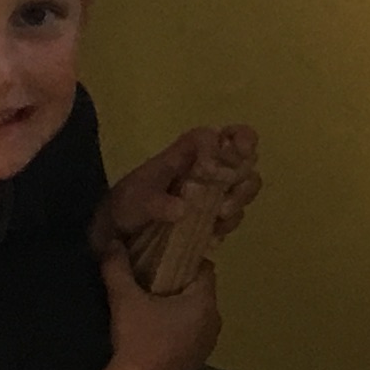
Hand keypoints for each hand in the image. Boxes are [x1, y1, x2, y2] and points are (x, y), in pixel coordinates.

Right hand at [98, 239, 219, 369]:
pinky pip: (194, 333)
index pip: (206, 269)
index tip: (164, 257)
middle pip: (202, 292)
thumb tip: (112, 242)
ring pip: (198, 314)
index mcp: (205, 304)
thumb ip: (118, 266)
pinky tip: (156, 329)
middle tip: (153, 278)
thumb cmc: (135, 339)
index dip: (186, 259)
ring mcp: (208, 345)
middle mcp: (215, 323)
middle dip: (181, 282)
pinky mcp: (197, 360)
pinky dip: (180, 327)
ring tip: (152, 303)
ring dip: (180, 307)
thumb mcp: (124, 298)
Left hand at [99, 124, 261, 256]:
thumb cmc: (129, 202)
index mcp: (188, 151)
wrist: (122, 228)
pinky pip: (236, 212)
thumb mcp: (136, 199)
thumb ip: (157, 203)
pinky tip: (214, 233)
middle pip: (245, 157)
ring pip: (247, 183)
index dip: (222, 148)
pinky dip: (229, 222)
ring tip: (220, 215)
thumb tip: (183, 209)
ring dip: (239, 199)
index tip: (211, 170)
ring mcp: (215, 188)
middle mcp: (208, 164)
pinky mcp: (216, 211)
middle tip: (226, 190)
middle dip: (241, 175)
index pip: (215, 136)